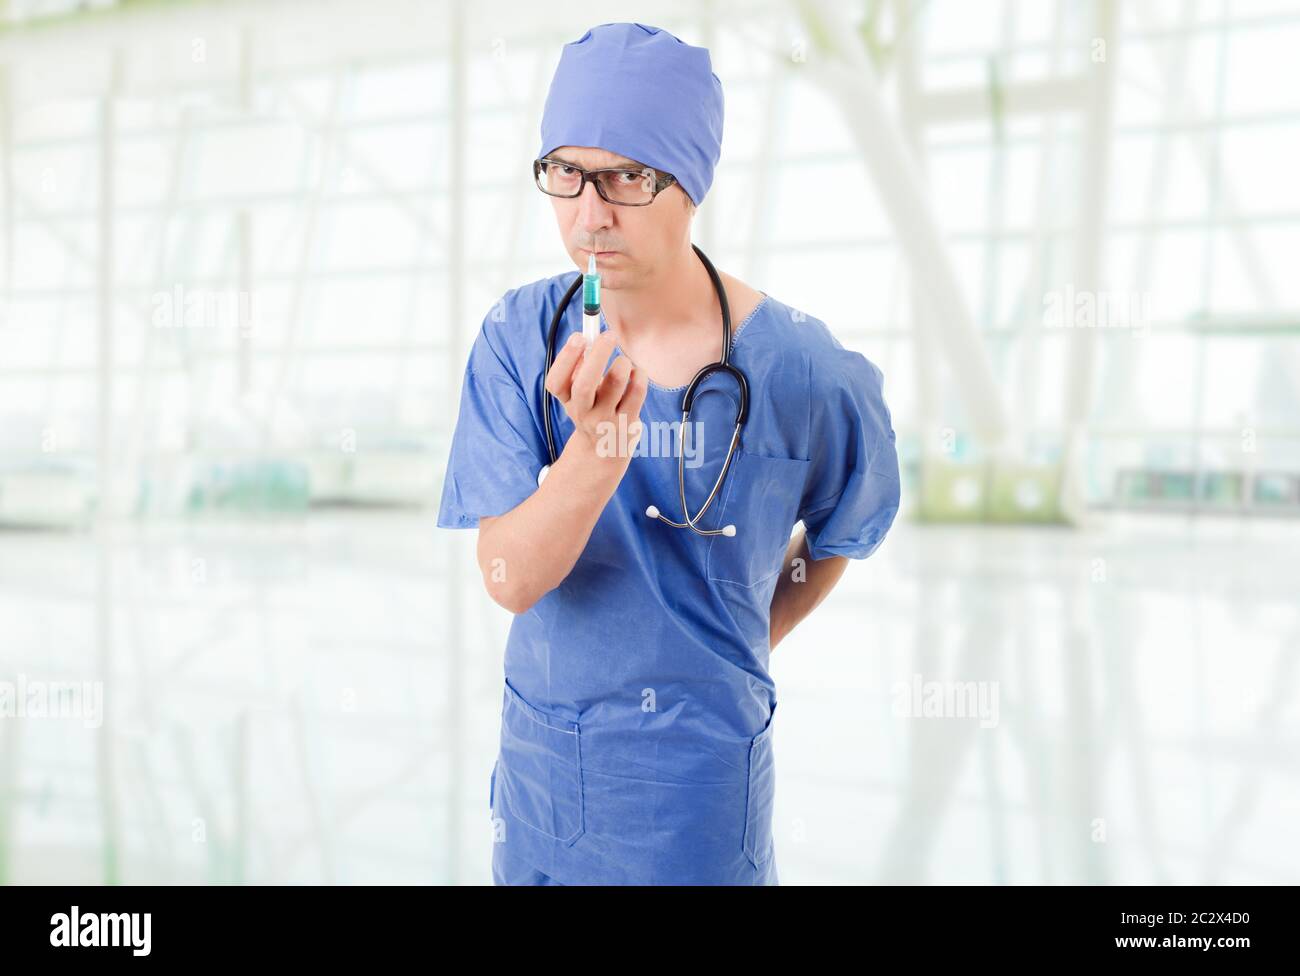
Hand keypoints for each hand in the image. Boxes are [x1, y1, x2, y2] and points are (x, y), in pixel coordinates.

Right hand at [545, 331, 648, 461]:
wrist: (603, 452)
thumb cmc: (592, 410)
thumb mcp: (578, 394)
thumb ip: (580, 368)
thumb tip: (592, 337)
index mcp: (567, 400)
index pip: (556, 382)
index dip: (566, 358)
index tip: (579, 336)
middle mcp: (583, 413)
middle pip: (584, 385)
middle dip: (597, 355)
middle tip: (609, 335)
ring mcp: (606, 420)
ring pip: (615, 384)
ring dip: (622, 363)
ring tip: (623, 361)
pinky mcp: (628, 423)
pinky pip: (636, 391)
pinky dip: (638, 374)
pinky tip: (636, 373)